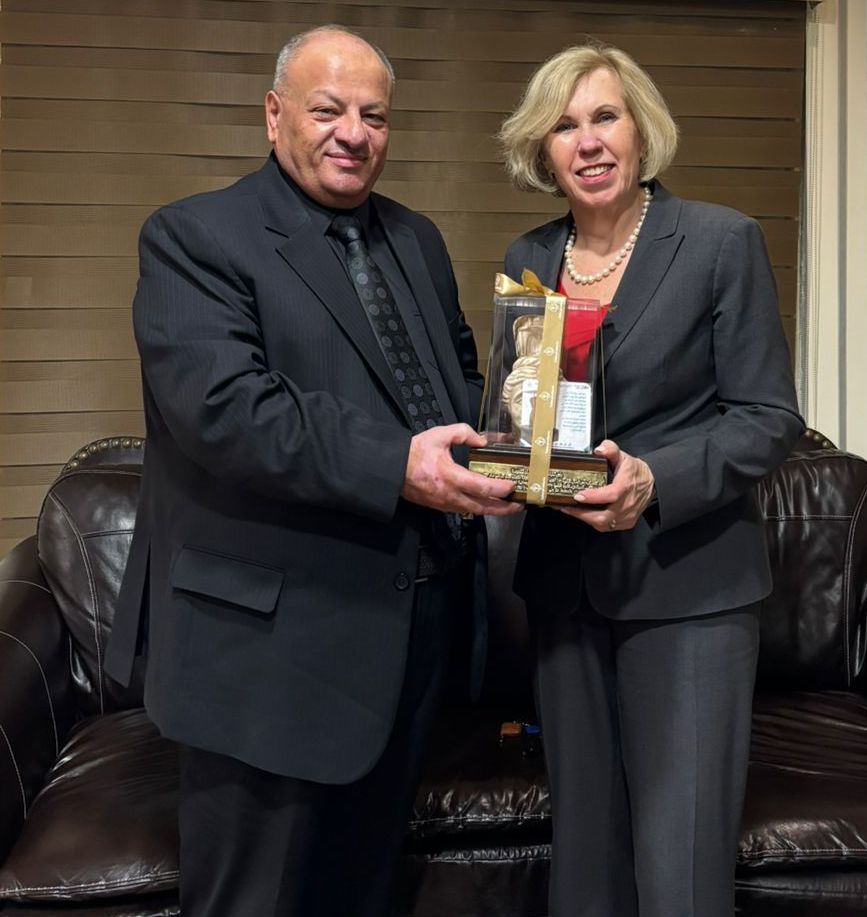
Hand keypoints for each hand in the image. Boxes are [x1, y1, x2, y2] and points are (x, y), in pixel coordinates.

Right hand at [401, 424, 521, 515]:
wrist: (393, 469)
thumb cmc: (414, 453)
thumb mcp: (439, 435)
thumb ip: (463, 433)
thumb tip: (482, 440)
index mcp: (450, 476)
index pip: (481, 487)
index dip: (500, 488)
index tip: (512, 486)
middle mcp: (450, 494)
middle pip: (483, 507)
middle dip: (504, 508)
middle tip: (518, 505)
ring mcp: (445, 503)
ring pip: (475, 511)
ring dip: (493, 510)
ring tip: (507, 506)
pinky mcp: (441, 507)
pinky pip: (464, 510)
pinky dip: (478, 509)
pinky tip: (485, 504)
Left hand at [557, 439, 654, 531]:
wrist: (651, 483)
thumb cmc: (634, 471)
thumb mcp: (623, 456)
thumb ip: (610, 449)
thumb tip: (599, 449)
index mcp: (626, 486)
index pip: (611, 495)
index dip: (593, 497)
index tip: (578, 496)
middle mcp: (627, 504)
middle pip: (603, 517)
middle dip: (582, 514)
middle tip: (566, 506)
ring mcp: (627, 516)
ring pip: (603, 524)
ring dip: (585, 518)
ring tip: (571, 510)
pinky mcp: (626, 523)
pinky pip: (606, 527)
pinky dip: (593, 521)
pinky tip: (584, 514)